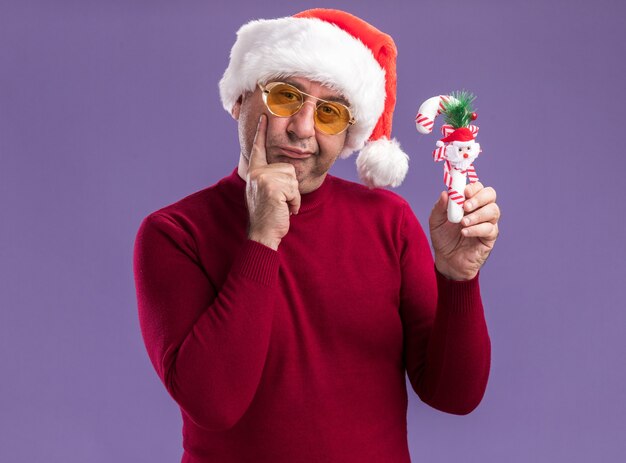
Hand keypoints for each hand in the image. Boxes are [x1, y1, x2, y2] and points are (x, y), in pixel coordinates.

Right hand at [245, 114, 300, 249]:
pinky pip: (294, 190)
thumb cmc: (267, 215)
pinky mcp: (272, 187)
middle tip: (280, 202)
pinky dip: (294, 203)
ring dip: (293, 196)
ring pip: (293, 179)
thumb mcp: (264, 192)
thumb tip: (285, 170)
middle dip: (291, 188)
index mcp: (254, 172)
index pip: (258, 149)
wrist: (262, 234)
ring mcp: (264, 179)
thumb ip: (269, 178)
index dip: (261, 132)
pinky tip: (284, 210)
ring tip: (281, 206)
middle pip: (288, 168)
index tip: (264, 116)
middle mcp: (256, 173)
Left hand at [429, 182, 499, 279]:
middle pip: (490, 195)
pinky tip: (464, 232)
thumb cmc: (443, 239)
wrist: (447, 261)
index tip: (464, 192)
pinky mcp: (490, 237)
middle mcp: (481, 210)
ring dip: (477, 215)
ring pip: (493, 211)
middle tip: (466, 207)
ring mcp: (487, 223)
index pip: (478, 187)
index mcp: (469, 202)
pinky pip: (490, 229)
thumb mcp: (436, 222)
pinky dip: (476, 229)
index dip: (473, 187)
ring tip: (463, 223)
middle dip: (479, 198)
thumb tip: (445, 193)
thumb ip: (439, 208)